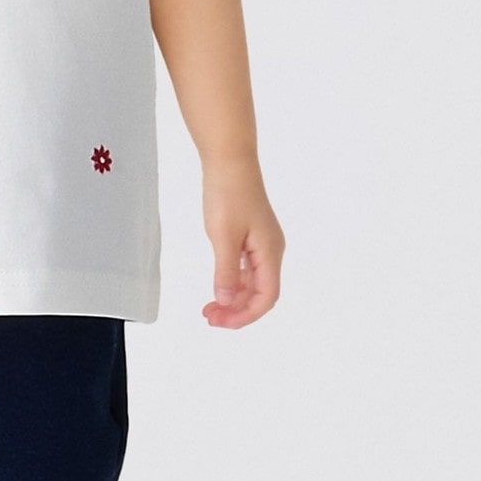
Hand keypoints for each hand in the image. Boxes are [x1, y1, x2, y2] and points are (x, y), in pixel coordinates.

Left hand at [198, 157, 284, 328]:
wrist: (229, 159)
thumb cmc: (227, 193)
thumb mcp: (223, 236)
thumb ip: (226, 272)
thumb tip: (227, 302)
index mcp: (270, 252)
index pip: (266, 297)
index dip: (245, 315)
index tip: (220, 321)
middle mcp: (271, 250)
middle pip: (260, 292)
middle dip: (237, 309)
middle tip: (209, 316)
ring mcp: (262, 242)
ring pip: (253, 281)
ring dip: (234, 297)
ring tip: (211, 307)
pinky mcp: (252, 233)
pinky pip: (247, 267)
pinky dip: (234, 280)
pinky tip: (219, 285)